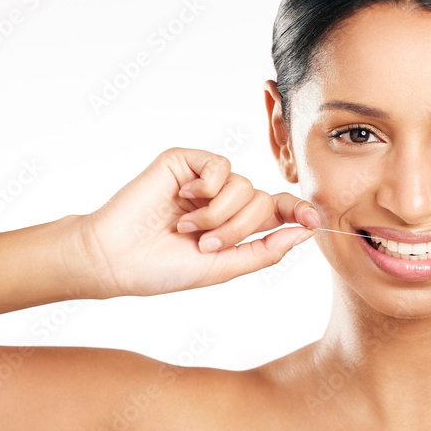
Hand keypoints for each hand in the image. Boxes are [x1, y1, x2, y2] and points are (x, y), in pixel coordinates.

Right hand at [76, 148, 319, 297]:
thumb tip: (305, 232)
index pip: (279, 210)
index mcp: (237, 224)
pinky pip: (221, 166)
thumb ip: (265, 251)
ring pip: (244, 186)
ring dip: (218, 215)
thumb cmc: (164, 268)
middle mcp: (225, 199)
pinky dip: (208, 188)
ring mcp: (206, 180)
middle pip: (264, 201)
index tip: (313, 220)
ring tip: (185, 228)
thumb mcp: (224, 267)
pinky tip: (184, 198)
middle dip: (240, 228)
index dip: (299, 212)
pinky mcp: (187, 161)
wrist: (116, 257)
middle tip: (206, 245)